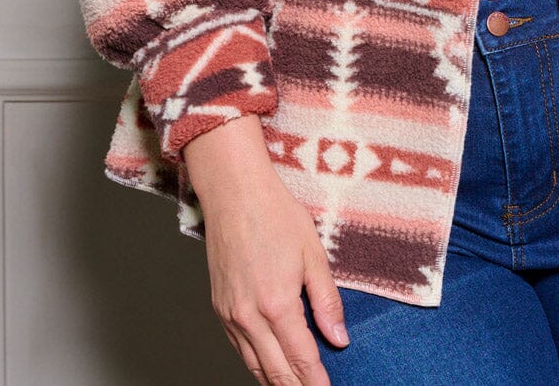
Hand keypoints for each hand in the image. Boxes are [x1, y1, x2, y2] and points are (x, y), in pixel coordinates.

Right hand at [184, 117, 348, 384]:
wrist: (234, 193)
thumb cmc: (276, 215)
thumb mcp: (313, 253)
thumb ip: (327, 300)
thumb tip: (339, 338)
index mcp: (277, 304)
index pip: (301, 358)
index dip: (316, 380)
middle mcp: (249, 316)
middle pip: (276, 371)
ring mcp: (230, 314)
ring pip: (253, 365)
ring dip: (275, 382)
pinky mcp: (219, 307)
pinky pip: (238, 348)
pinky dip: (255, 364)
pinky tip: (268, 368)